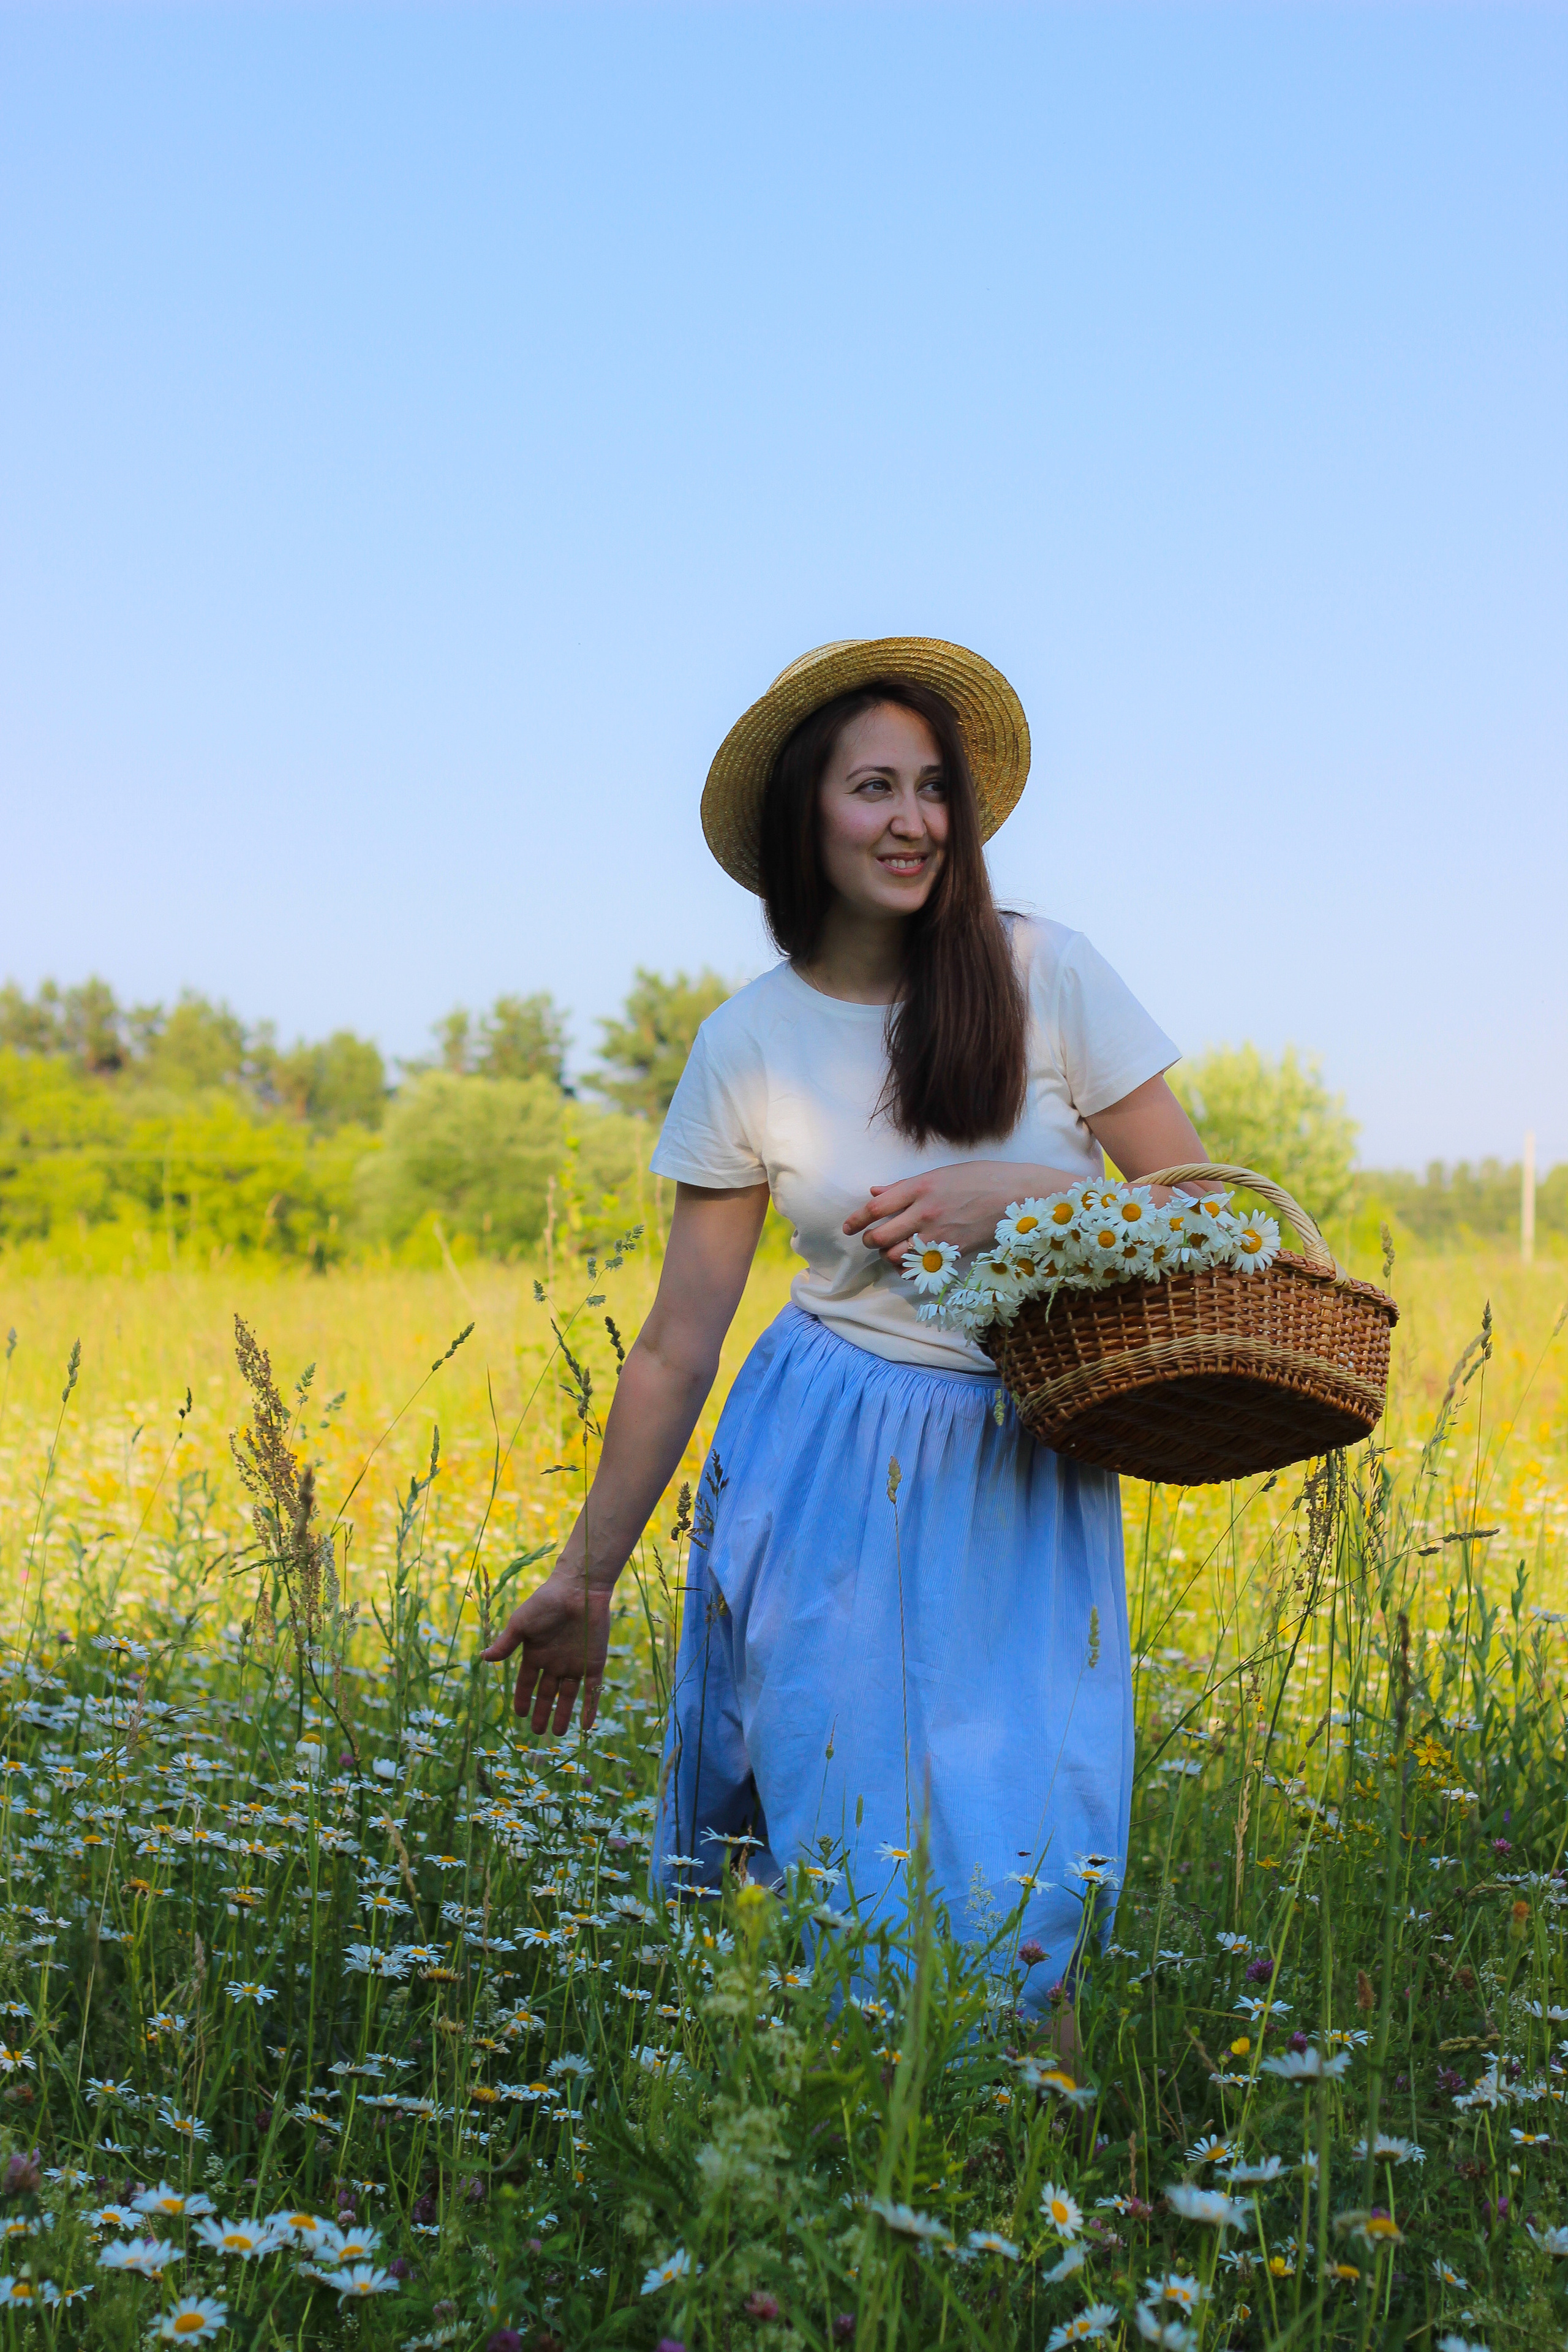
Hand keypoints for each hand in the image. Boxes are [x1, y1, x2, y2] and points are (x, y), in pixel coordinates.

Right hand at [480, 1565, 612, 1734]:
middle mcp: (555, 1662)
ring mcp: (575, 1663)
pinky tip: (586, 1725)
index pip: (527, 1682)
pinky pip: (592, 1689)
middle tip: (537, 1732)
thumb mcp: (521, 1624)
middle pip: (547, 1693)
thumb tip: (483, 1658)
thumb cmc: (546, 1602)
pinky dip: (590, 1707)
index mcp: (536, 1653)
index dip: (522, 1698)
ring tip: (557, 1734)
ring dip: (563, 1714)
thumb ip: (506, 1644)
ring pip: (568, 1696)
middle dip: (542, 1712)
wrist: (579, 1589)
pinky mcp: (595, 1662)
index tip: (519, 1714)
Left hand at [844, 1159, 1081, 1264]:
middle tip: (871, 1240)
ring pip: (895, 1256)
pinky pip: (919, 1269)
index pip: (875, 1208)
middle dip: (870, 1241)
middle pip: (879, 1236)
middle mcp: (923, 1211)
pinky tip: (913, 1262)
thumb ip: (904, 1187)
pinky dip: (910, 1269)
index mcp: (919, 1187)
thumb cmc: (981, 1178)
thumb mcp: (941, 1173)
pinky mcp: (952, 1251)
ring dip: (889, 1256)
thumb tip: (875, 1192)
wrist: (1017, 1194)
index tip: (848, 1227)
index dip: (856, 1219)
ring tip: (894, 1250)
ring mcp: (938, 1234)